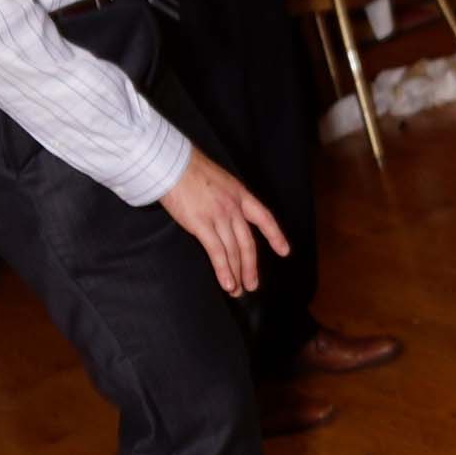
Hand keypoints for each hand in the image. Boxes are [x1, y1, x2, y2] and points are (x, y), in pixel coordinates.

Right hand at [161, 148, 289, 295]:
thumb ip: (225, 196)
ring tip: (238, 291)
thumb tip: (224, 212)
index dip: (275, 236)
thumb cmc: (188, 169)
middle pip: (248, 243)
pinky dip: (224, 271)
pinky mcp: (202, 225)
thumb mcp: (218, 179)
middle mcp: (234, 207)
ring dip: (237, 274)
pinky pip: (217, 253)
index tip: (285, 251)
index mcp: (240, 194)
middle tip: (253, 285)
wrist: (171, 163)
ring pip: (234, 251)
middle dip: (251, 266)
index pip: (264, 218)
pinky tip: (228, 284)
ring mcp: (219, 216)